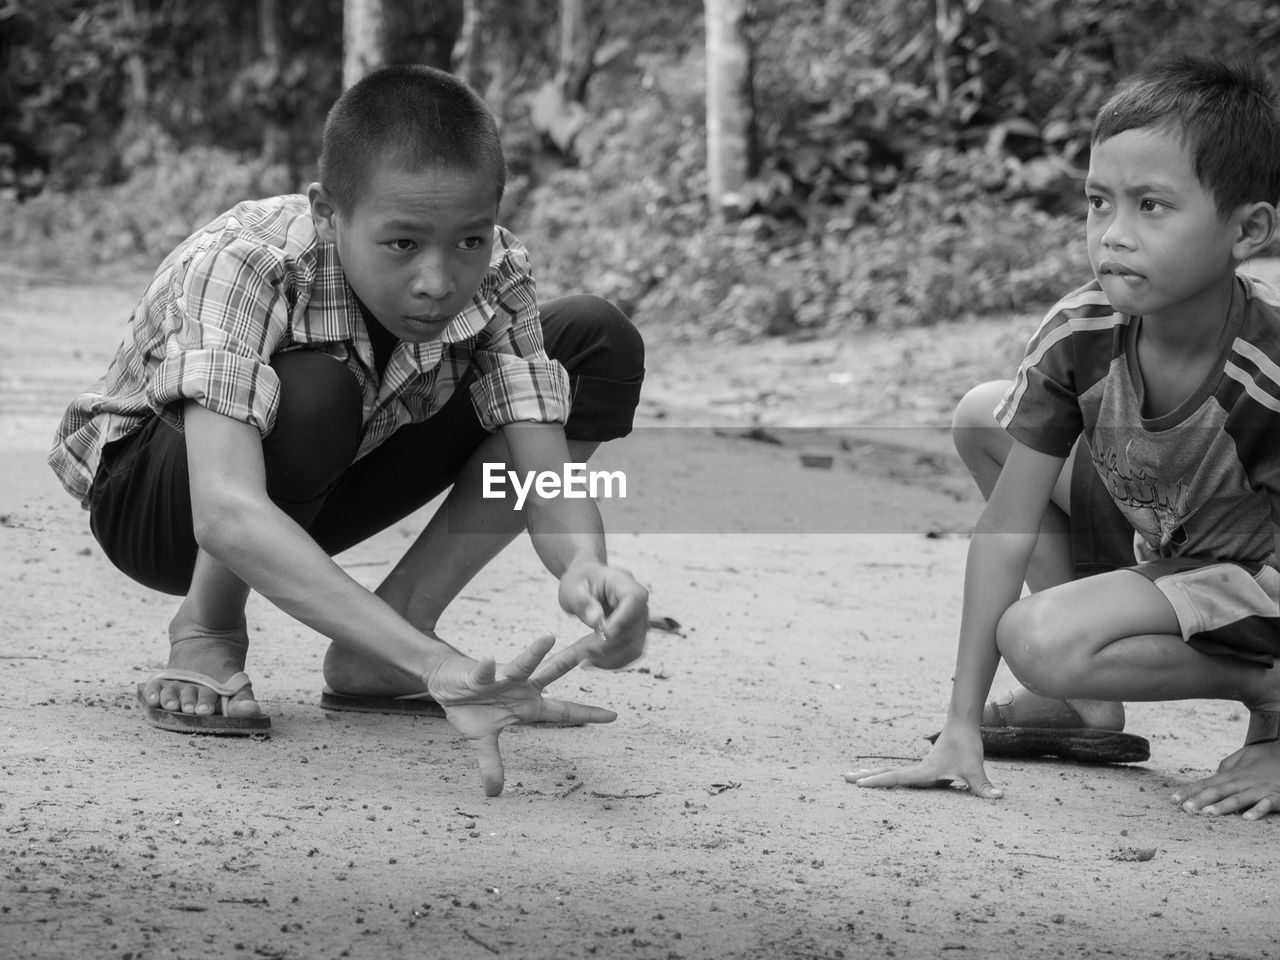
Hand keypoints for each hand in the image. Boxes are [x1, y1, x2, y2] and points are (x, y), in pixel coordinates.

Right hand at [427, 634, 614, 796]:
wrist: (445, 684)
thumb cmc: (470, 707)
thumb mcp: (482, 740)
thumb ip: (491, 763)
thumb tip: (493, 793)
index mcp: (528, 705)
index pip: (563, 711)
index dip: (587, 714)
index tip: (614, 716)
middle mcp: (521, 687)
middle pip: (552, 674)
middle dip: (573, 661)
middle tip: (597, 645)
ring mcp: (502, 679)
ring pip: (523, 664)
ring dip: (534, 653)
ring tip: (549, 638)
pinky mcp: (479, 674)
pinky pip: (484, 671)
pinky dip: (485, 668)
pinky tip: (486, 660)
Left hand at [557, 561, 648, 668]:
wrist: (586, 580)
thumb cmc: (579, 581)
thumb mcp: (573, 589)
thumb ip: (583, 602)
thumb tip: (596, 620)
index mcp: (624, 583)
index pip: (634, 600)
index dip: (623, 619)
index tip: (605, 634)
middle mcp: (639, 603)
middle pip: (632, 629)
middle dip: (607, 645)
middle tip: (579, 654)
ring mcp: (640, 620)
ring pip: (634, 647)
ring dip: (609, 658)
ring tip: (583, 661)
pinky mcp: (636, 634)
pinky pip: (630, 653)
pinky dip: (612, 661)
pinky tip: (592, 663)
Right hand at [843, 725, 1003, 798]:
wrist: (963, 722)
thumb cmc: (967, 745)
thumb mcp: (975, 768)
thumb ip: (983, 786)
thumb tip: (998, 798)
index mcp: (924, 771)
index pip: (896, 778)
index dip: (877, 782)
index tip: (858, 785)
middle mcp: (918, 768)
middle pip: (886, 772)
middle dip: (866, 776)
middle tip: (843, 779)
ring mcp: (920, 766)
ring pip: (891, 770)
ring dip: (873, 774)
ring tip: (853, 777)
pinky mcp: (925, 765)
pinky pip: (900, 772)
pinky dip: (887, 774)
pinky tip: (883, 778)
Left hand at [1170, 740, 1279, 819]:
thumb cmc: (1265, 756)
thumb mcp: (1242, 757)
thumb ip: (1226, 767)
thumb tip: (1214, 775)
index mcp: (1232, 774)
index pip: (1206, 783)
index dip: (1189, 791)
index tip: (1173, 799)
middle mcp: (1242, 781)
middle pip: (1217, 791)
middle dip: (1200, 800)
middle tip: (1185, 809)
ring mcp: (1258, 789)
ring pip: (1238, 798)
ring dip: (1223, 806)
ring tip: (1208, 813)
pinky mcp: (1276, 796)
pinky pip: (1266, 804)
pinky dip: (1256, 810)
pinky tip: (1246, 818)